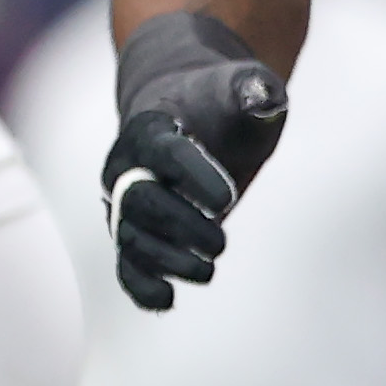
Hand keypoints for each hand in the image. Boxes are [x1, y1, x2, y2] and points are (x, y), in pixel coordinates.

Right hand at [102, 14, 288, 311]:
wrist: (188, 110)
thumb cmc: (220, 100)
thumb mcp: (245, 86)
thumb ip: (253, 90)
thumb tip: (261, 96)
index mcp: (150, 126)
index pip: (164, 153)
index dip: (192, 176)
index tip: (227, 200)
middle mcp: (127, 166)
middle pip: (141, 203)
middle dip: (180, 227)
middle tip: (221, 244)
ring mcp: (124, 201)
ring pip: (131, 238)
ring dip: (167, 261)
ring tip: (208, 271)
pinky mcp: (132, 230)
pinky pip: (125, 263)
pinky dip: (141, 285)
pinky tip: (167, 300)